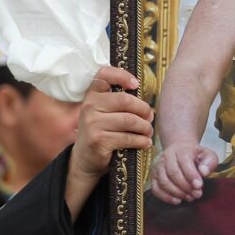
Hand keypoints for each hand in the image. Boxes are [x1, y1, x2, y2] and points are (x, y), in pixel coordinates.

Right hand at [65, 67, 152, 221]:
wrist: (84, 160)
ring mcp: (92, 124)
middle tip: (150, 117)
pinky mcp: (99, 141)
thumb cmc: (101, 132)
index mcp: (92, 95)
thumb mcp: (102, 113)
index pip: (104, 75)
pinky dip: (141, 141)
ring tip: (149, 131)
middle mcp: (89, 107)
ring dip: (145, 127)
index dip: (122, 75)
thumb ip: (116, 101)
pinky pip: (128, 137)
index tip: (136, 84)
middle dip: (143, 109)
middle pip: (125, 100)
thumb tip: (146, 100)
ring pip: (129, 120)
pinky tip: (145, 143)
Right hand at [150, 142, 219, 203]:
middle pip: (172, 173)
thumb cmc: (195, 156)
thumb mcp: (207, 154)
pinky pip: (156, 189)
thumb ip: (209, 162)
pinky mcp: (153, 177)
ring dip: (177, 193)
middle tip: (196, 194)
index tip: (199, 185)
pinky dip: (166, 197)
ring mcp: (157, 167)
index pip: (184, 161)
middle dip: (185, 186)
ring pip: (163, 182)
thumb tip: (204, 172)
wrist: (180, 151)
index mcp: (180, 149)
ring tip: (189, 197)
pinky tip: (177, 200)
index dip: (191, 175)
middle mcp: (166, 157)